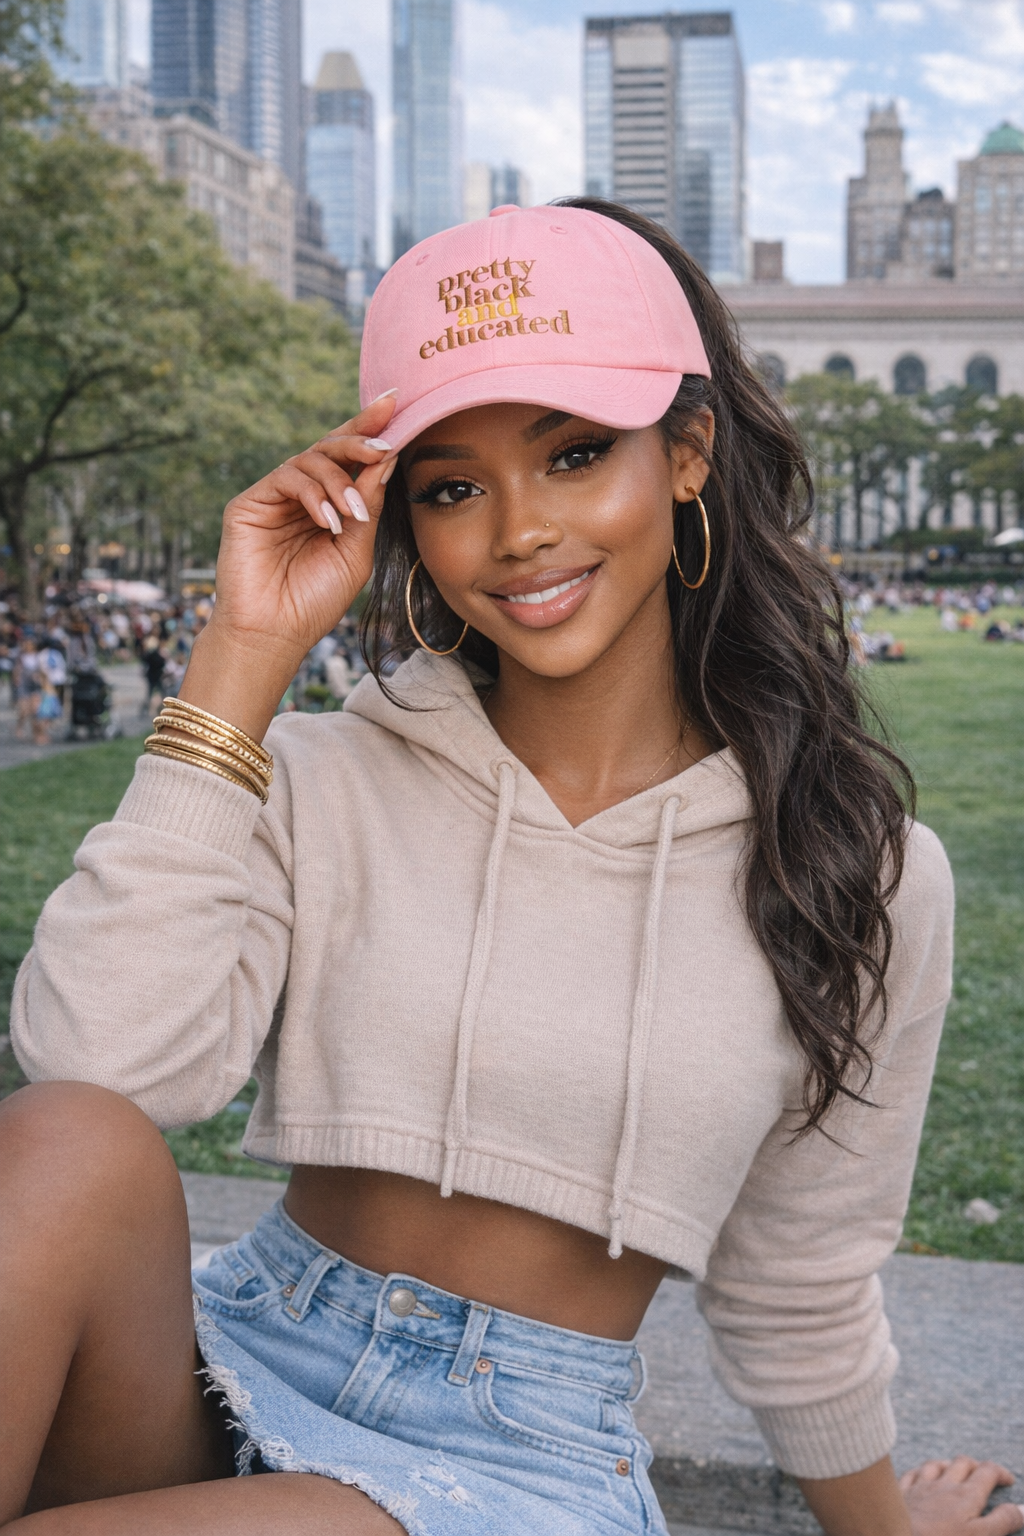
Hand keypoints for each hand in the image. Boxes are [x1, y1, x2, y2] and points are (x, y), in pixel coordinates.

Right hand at [208, 392, 397, 662]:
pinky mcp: (249, 504)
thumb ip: (368, 504)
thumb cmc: (315, 600)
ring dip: (340, 481)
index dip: (370, 429)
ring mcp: (274, 497)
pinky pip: (287, 478)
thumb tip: (387, 457)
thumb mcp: (355, 550)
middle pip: (329, 447)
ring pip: (311, 460)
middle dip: (359, 437)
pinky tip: (328, 521)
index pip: (350, 459)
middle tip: (384, 441)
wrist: (276, 634)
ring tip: (352, 513)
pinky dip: (314, 495)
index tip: (396, 402)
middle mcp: (301, 495)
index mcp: (328, 504)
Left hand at [901, 1459, 1023, 1534]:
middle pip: (962, 1463)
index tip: (1008, 1480)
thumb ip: (1002, 1521)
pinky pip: (912, 1474)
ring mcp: (920, 1487)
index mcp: (966, 1495)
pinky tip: (921, 1476)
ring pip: (936, 1465)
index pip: (987, 1472)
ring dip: (948, 1464)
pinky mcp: (901, 1494)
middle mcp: (943, 1484)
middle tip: (984, 1474)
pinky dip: (921, 1472)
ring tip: (954, 1470)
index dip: (1000, 1472)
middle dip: (976, 1465)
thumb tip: (1022, 1508)